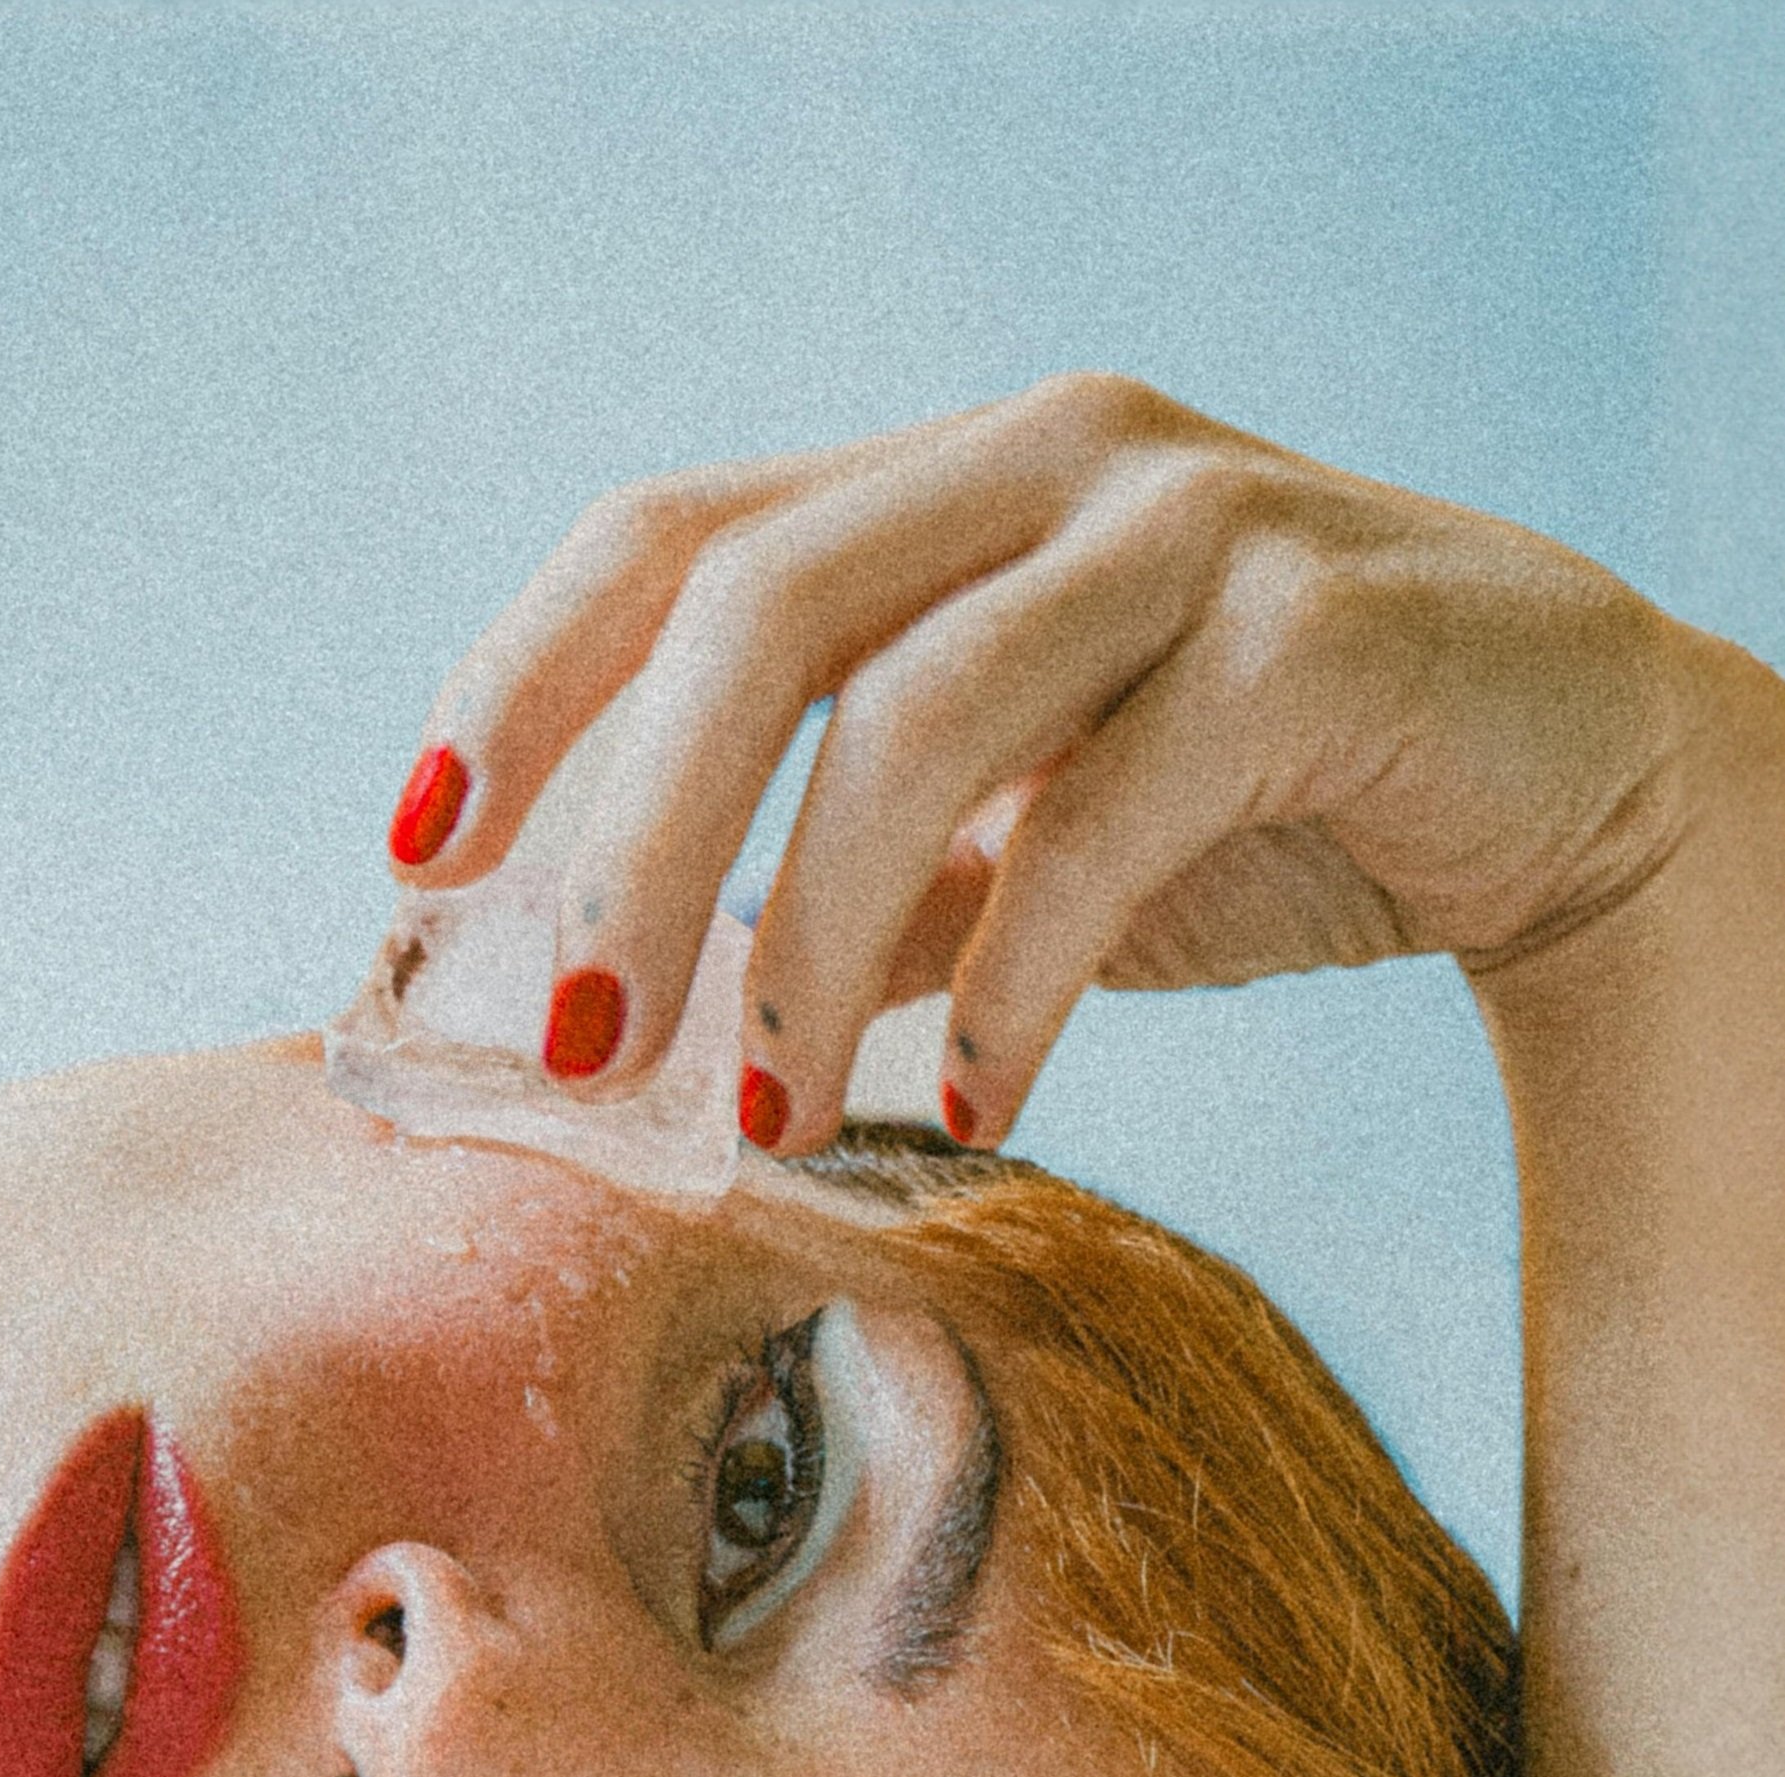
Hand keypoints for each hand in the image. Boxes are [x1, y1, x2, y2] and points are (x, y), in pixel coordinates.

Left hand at [384, 375, 1690, 1153]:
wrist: (1563, 781)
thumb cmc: (1251, 804)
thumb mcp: (1007, 852)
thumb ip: (847, 894)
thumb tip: (641, 1015)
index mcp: (939, 488)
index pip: (671, 533)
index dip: (519, 681)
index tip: (410, 853)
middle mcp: (1043, 460)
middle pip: (760, 599)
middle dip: (638, 831)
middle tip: (576, 1039)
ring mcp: (1186, 522)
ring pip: (926, 703)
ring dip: (813, 936)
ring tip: (771, 1118)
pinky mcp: (1319, 626)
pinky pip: (1116, 804)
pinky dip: (1025, 972)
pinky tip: (986, 1104)